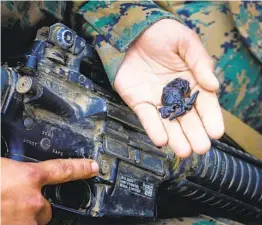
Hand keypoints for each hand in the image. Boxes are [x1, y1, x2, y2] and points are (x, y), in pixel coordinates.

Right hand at [1, 157, 98, 224]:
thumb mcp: (1, 170)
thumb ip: (11, 173)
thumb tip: (12, 174)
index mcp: (27, 177)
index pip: (63, 169)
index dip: (80, 168)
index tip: (93, 167)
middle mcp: (32, 202)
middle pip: (44, 208)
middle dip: (32, 208)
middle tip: (10, 205)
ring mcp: (26, 222)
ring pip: (33, 223)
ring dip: (21, 220)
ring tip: (4, 211)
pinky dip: (15, 223)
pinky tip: (5, 216)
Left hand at [115, 19, 223, 156]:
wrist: (132, 32)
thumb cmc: (162, 34)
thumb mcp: (186, 42)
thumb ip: (200, 62)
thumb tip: (214, 85)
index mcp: (192, 81)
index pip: (205, 103)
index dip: (211, 118)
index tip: (216, 132)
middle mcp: (176, 95)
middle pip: (188, 117)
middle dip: (195, 133)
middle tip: (201, 148)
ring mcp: (157, 100)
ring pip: (169, 123)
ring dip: (176, 137)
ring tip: (184, 151)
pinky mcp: (139, 102)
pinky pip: (147, 117)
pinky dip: (153, 129)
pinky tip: (161, 140)